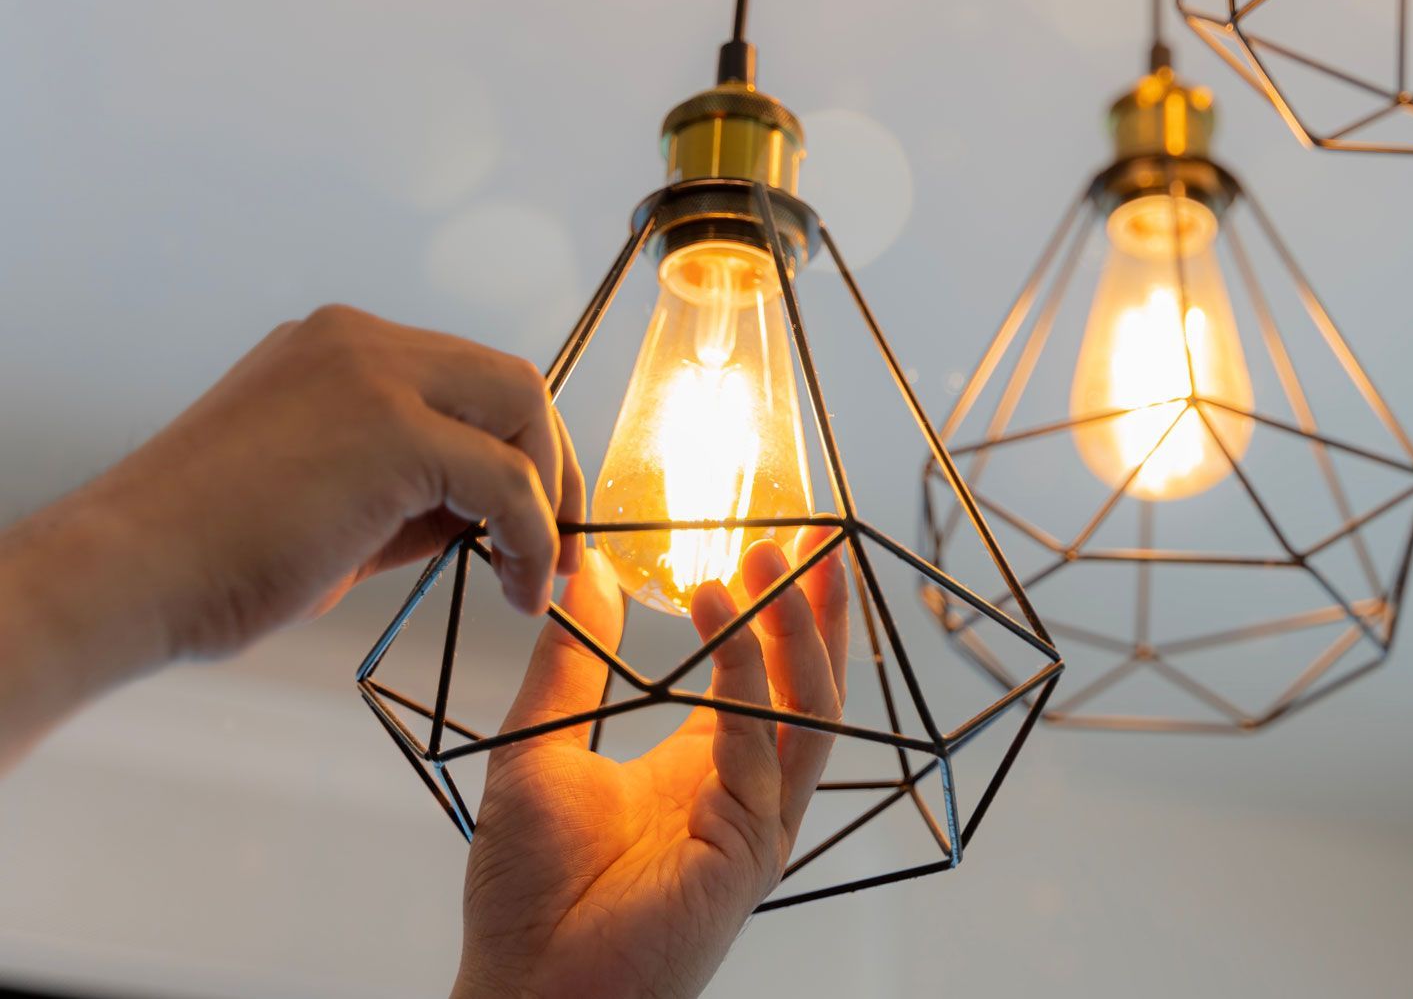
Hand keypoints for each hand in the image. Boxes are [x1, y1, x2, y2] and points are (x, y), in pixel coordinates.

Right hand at [0, 305, 581, 728]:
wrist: (125, 577)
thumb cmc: (208, 556)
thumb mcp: (334, 503)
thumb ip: (415, 492)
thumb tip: (493, 516)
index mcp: (338, 349)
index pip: (466, 379)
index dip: (516, 446)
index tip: (535, 515)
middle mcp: (359, 342)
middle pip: (510, 381)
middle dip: (552, 463)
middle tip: (561, 543)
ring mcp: (375, 375)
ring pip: (521, 412)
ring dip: (549, 499)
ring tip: (541, 574)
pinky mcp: (392, 431)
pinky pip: (506, 480)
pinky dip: (533, 537)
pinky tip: (521, 588)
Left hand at [454, 529, 848, 998]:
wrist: (523, 985)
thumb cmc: (527, 891)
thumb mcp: (538, 747)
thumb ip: (569, 664)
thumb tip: (585, 575)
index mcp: (704, 767)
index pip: (762, 675)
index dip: (775, 610)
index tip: (775, 542)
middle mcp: (744, 791)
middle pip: (808, 686)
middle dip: (813, 609)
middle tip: (806, 535)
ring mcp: (756, 823)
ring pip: (808, 713)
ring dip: (797, 633)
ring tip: (773, 563)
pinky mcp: (748, 851)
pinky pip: (760, 751)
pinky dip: (746, 681)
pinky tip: (722, 623)